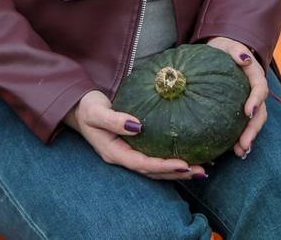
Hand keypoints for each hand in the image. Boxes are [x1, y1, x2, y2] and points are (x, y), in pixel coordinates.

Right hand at [62, 89, 207, 179]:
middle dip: (177, 173)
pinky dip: (171, 161)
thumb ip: (114, 119)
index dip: (163, 166)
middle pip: (153, 172)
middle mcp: (122, 157)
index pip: (142, 164)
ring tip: (201, 170)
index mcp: (114, 152)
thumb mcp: (97, 112)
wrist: (79, 107)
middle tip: (201, 171)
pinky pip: (154, 158)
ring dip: (178, 171)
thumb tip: (137, 126)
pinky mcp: (133, 147)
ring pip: (156, 169)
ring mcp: (128, 154)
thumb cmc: (87, 107)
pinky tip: (187, 158)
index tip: (184, 163)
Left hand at [204, 36, 267, 159]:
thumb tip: (245, 59)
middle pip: (260, 113)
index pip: (260, 89)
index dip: (256, 100)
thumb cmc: (224, 48)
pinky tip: (232, 150)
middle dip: (253, 130)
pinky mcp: (240, 110)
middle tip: (244, 144)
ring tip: (240, 152)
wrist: (222, 52)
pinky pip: (243, 125)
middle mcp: (256, 92)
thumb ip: (236, 50)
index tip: (248, 112)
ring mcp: (250, 102)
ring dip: (249, 138)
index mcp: (255, 76)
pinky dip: (240, 138)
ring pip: (254, 123)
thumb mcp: (228, 45)